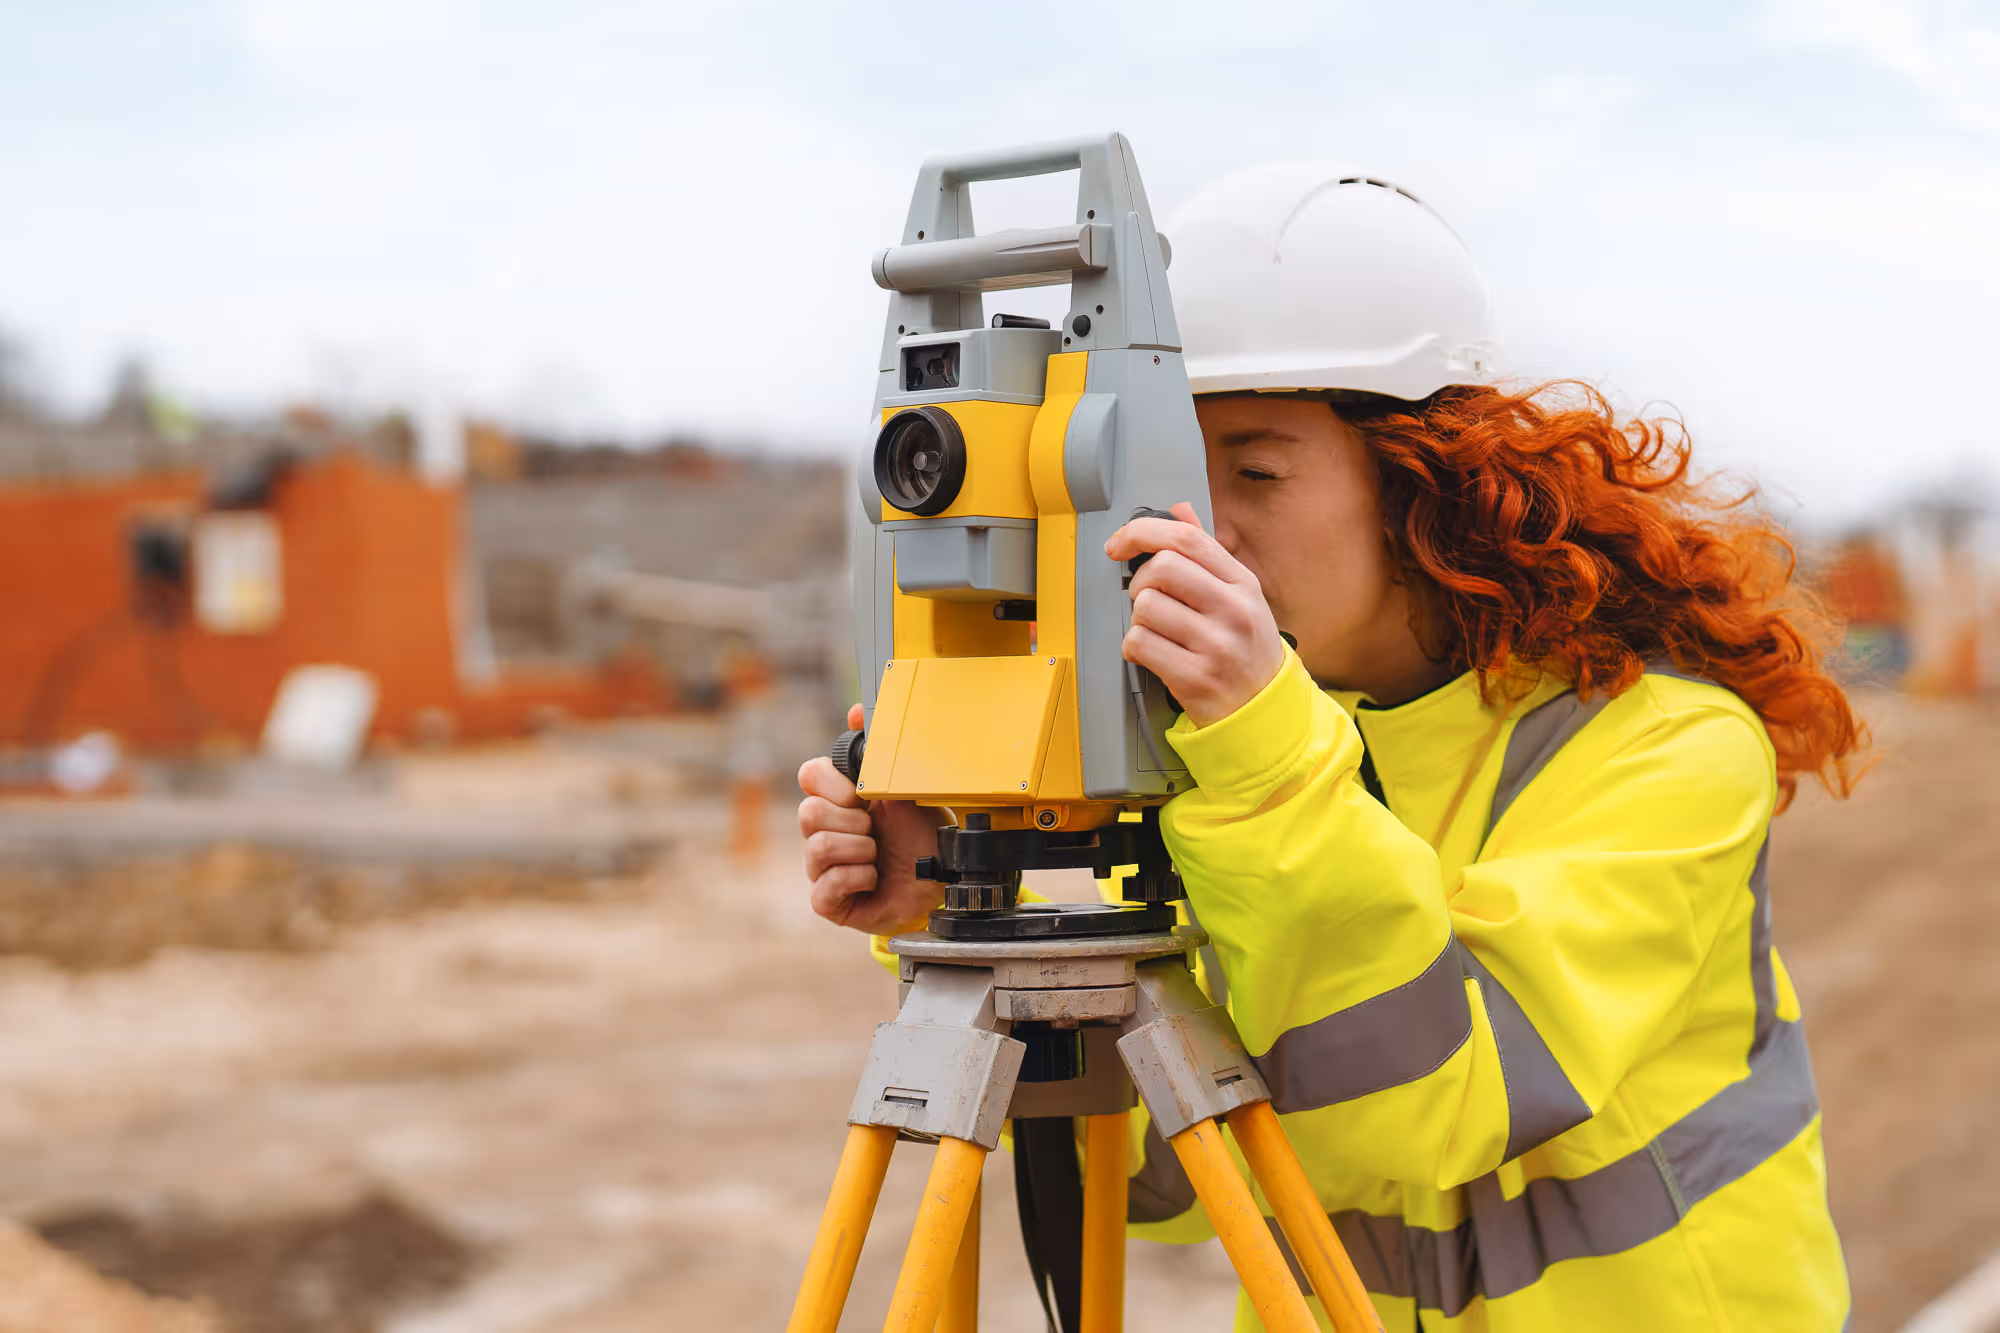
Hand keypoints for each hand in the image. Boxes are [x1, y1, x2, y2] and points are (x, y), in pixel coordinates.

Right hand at [797, 704, 951, 934]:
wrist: (942, 881)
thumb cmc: (923, 837)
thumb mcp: (908, 788)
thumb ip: (882, 750)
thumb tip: (856, 711)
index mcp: (840, 800)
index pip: (809, 775)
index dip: (834, 784)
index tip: (862, 795)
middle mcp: (825, 831)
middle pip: (808, 813)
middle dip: (853, 821)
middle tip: (876, 830)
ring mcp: (822, 867)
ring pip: (818, 847)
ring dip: (861, 850)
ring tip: (879, 855)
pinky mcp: (827, 900)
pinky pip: (826, 885)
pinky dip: (859, 878)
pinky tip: (874, 878)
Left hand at [1103, 501, 1285, 726]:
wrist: (1264, 711)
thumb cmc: (1247, 650)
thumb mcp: (1239, 596)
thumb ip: (1207, 553)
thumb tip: (1180, 510)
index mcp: (1242, 583)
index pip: (1186, 538)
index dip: (1142, 532)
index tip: (1120, 543)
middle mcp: (1233, 610)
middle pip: (1162, 568)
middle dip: (1140, 583)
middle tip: (1147, 599)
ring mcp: (1216, 645)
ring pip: (1145, 608)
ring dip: (1139, 620)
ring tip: (1158, 633)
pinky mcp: (1195, 677)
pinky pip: (1139, 644)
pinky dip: (1133, 648)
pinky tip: (1151, 654)